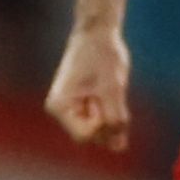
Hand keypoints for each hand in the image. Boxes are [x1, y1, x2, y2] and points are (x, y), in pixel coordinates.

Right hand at [45, 23, 133, 150]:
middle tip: (109, 90)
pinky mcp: (84, 105)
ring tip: (109, 88)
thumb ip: (115, 117)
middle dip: (108, 120)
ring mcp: (73, 109)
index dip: (102, 124)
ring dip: (112, 115)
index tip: (105, 100)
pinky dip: (112, 112)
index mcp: (60, 106)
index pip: (84, 135)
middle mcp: (62, 111)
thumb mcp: (113, 87)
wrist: (97, 32)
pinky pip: (102, 120)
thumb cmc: (101, 54)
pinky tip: (112, 93)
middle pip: (91, 135)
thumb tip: (119, 147)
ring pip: (99, 129)